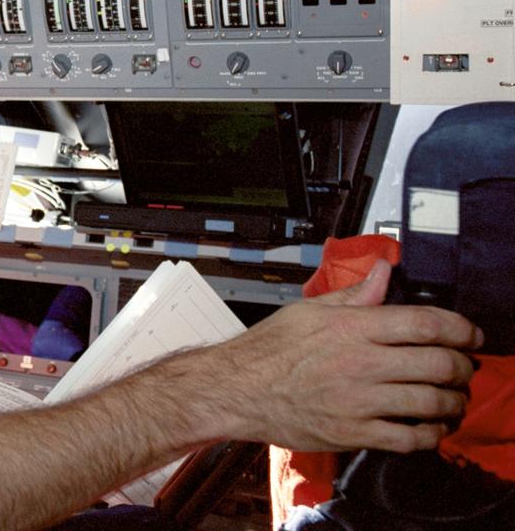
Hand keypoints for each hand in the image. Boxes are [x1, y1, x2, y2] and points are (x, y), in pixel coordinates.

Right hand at [213, 259, 482, 453]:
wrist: (237, 389)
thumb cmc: (269, 349)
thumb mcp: (308, 310)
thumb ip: (353, 295)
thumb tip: (383, 271)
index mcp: (352, 327)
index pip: (426, 323)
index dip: (460, 329)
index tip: (471, 335)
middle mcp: (360, 362)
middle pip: (438, 364)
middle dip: (462, 367)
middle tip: (464, 368)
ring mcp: (358, 401)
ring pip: (430, 403)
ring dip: (453, 403)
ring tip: (454, 399)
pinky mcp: (353, 433)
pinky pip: (409, 438)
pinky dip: (431, 435)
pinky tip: (432, 427)